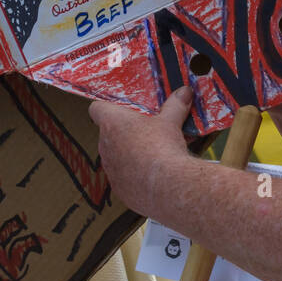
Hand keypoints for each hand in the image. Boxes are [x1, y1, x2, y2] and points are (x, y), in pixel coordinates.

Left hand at [89, 86, 196, 216]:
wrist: (167, 186)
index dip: (107, 108)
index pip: (96, 109)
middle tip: (146, 131)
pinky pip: (123, 178)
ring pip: (115, 157)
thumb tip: (185, 91)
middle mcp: (105, 146)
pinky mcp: (119, 189)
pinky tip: (153, 175)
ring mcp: (110, 169)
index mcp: (113, 124)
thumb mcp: (172, 121)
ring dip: (129, 154)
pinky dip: (135, 176)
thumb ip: (176, 104)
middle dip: (126, 132)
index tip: (120, 109)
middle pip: (109, 134)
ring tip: (153, 155)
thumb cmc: (163, 148)